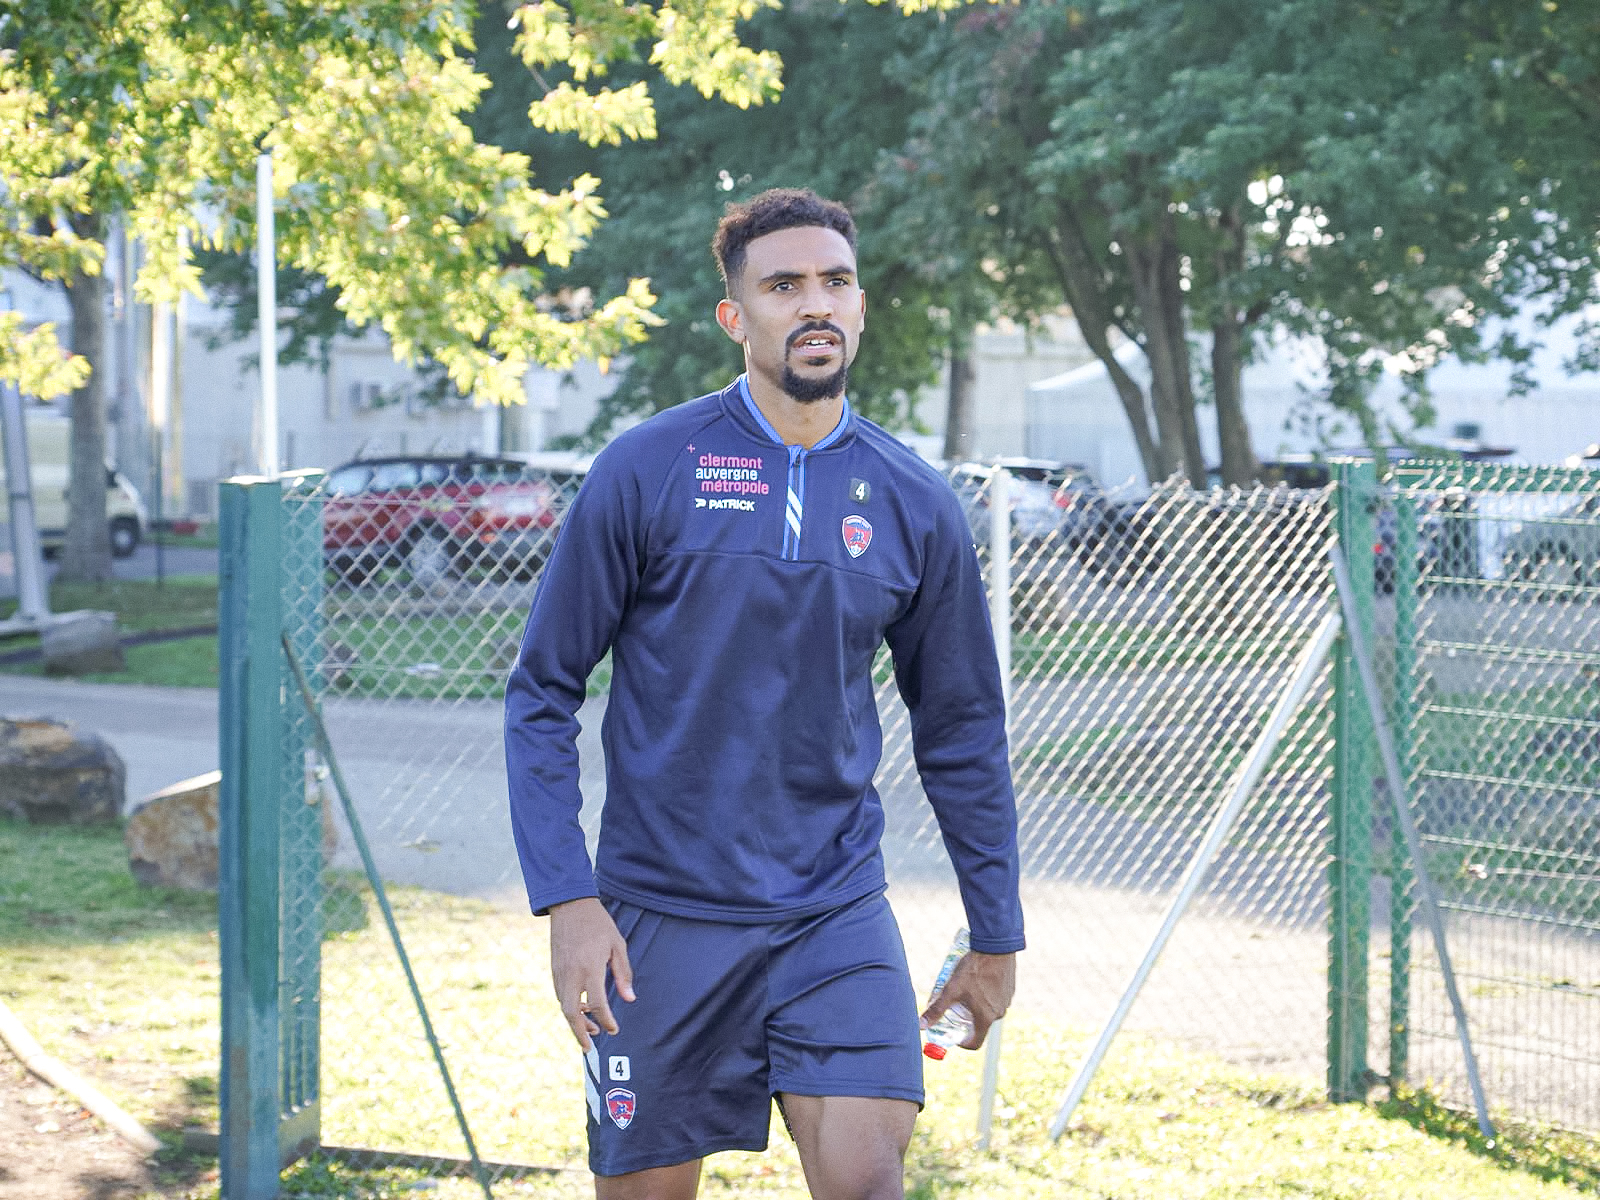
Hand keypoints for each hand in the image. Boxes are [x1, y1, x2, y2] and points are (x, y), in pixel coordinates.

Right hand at [548, 897, 635, 1050]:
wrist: (569, 905)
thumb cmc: (598, 924)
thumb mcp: (617, 945)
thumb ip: (623, 974)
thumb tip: (629, 999)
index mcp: (590, 968)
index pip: (598, 1004)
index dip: (607, 1020)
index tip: (614, 1029)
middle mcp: (571, 974)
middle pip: (572, 1013)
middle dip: (580, 1033)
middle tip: (590, 1047)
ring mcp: (559, 973)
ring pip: (564, 1006)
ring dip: (575, 1021)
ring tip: (591, 1028)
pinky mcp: (554, 969)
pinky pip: (560, 995)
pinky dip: (570, 1007)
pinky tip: (582, 1007)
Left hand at [920, 950, 1015, 1050]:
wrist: (995, 947)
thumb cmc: (973, 970)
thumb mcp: (951, 990)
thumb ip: (937, 1009)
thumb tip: (921, 1025)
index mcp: (986, 1018)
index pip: (975, 1043)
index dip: (963, 1043)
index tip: (954, 1034)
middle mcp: (999, 1013)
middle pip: (980, 1025)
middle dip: (967, 1020)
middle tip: (955, 1008)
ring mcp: (1006, 1001)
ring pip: (989, 1011)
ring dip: (977, 1007)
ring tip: (966, 992)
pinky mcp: (1009, 990)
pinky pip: (996, 999)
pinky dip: (987, 996)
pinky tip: (978, 982)